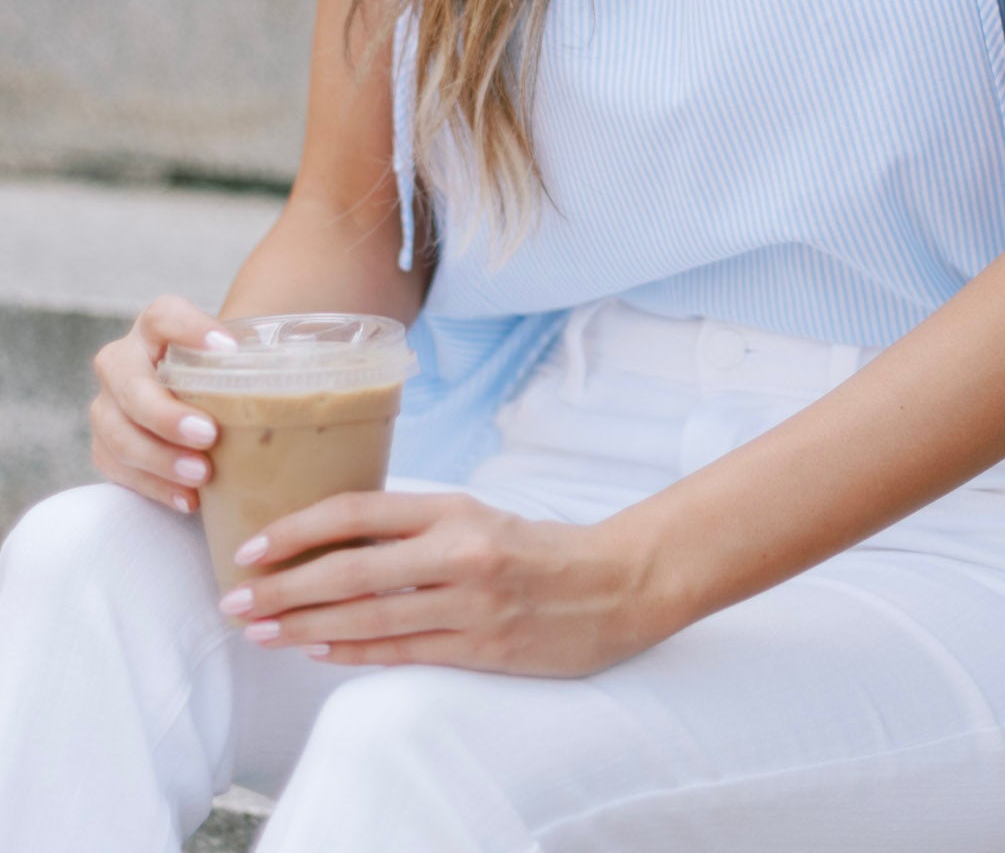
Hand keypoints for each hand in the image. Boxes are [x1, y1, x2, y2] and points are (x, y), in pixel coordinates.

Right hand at [90, 294, 237, 515]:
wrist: (194, 399)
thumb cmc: (224, 378)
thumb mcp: (235, 361)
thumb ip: (259, 362)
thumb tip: (314, 380)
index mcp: (155, 326)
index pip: (165, 315)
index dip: (190, 329)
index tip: (229, 349)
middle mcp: (123, 360)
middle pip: (130, 381)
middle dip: (166, 413)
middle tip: (208, 434)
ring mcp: (108, 404)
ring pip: (116, 430)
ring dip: (159, 456)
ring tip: (202, 474)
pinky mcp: (105, 444)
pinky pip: (116, 467)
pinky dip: (153, 485)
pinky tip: (188, 498)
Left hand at [215, 490, 672, 676]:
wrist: (614, 584)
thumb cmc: (537, 549)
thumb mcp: (477, 517)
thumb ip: (416, 527)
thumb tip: (338, 538)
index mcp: (452, 509)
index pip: (358, 511)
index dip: (299, 528)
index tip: (252, 546)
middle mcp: (457, 551)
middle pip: (351, 569)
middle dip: (284, 587)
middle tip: (234, 598)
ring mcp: (469, 602)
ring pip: (368, 615)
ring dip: (304, 625)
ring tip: (259, 630)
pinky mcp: (482, 646)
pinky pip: (402, 651)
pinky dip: (352, 651)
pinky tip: (315, 650)